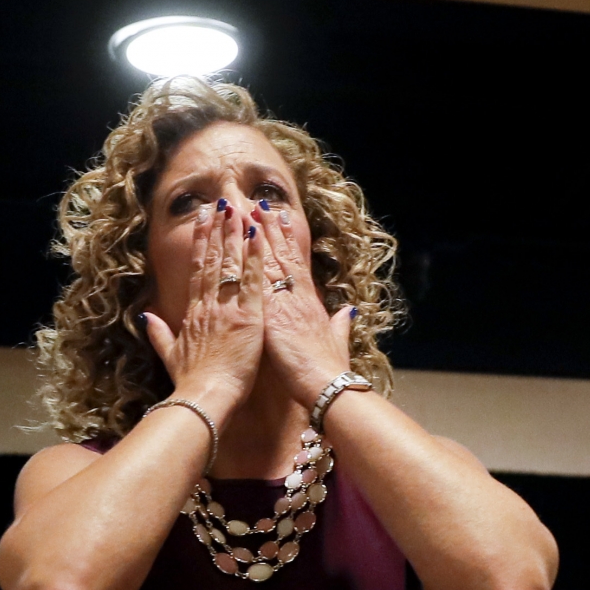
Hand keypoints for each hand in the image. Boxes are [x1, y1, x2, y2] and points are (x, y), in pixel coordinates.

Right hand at [143, 204, 264, 410]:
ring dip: (233, 235)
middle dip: (216, 230)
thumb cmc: (191, 382)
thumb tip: (146, 316)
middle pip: (212, 261)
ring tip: (236, 209)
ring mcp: (227, 309)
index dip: (199, 244)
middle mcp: (209, 305)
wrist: (204, 397)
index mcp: (194, 313)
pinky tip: (258, 236)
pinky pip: (252, 281)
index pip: (197, 271)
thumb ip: (158, 333)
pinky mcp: (247, 317)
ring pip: (230, 265)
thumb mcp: (170, 356)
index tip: (202, 222)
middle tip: (220, 204)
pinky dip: (255, 257)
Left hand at [254, 202, 353, 405]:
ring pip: (268, 261)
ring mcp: (284, 303)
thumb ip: (341, 325)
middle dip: (269, 229)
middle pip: (281, 256)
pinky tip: (240, 243)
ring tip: (245, 210)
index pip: (296, 265)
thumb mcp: (338, 343)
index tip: (279, 220)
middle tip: (258, 204)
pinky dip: (249, 260)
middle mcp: (297, 297)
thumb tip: (349, 311)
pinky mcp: (271, 314)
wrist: (326, 385)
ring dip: (256, 235)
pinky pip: (257, 281)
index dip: (287, 242)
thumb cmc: (329, 369)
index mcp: (309, 304)